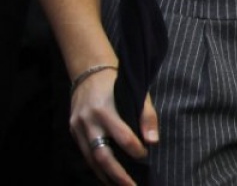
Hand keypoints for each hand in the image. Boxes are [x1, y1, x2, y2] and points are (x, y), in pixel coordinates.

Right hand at [70, 70, 157, 185]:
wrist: (89, 72)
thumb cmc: (119, 83)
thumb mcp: (137, 94)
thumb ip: (147, 117)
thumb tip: (153, 142)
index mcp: (105, 109)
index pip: (122, 136)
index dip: (135, 149)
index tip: (145, 155)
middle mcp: (88, 121)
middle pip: (102, 154)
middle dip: (117, 174)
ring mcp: (77, 127)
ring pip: (91, 158)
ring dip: (106, 176)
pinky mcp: (73, 131)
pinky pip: (85, 153)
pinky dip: (96, 167)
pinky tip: (107, 176)